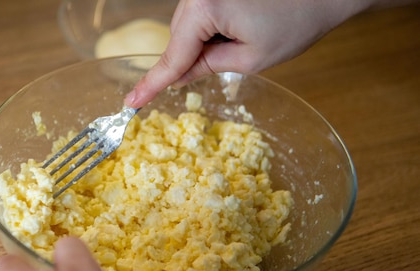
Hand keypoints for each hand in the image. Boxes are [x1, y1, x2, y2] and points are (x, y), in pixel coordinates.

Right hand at [125, 0, 376, 107]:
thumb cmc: (297, 21)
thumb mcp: (250, 57)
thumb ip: (207, 66)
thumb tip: (178, 75)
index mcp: (204, 7)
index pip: (172, 55)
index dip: (153, 84)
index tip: (131, 102)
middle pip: (179, 36)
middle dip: (194, 57)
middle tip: (234, 56)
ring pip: (189, 25)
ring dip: (206, 40)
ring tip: (248, 32)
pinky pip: (200, 12)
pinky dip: (213, 27)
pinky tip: (243, 23)